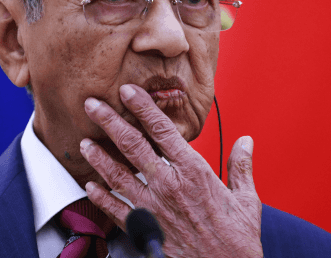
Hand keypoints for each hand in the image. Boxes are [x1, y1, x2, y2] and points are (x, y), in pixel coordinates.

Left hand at [80, 84, 262, 257]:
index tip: (127, 91)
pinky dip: (100, 197)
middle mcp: (169, 186)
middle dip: (109, 122)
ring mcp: (153, 208)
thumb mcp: (246, 200)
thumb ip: (241, 166)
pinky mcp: (145, 230)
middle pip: (132, 146)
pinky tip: (89, 186)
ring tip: (84, 143)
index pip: (162, 130)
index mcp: (194, 172)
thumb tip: (246, 141)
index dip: (142, 107)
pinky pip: (116, 210)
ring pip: (118, 175)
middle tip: (92, 105)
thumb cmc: (236, 240)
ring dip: (98, 157)